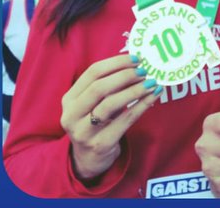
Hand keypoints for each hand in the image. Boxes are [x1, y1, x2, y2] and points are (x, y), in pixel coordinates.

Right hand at [59, 53, 161, 183]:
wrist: (88, 161)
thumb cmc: (93, 124)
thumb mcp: (89, 105)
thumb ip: (102, 88)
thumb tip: (132, 65)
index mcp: (69, 99)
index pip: (92, 73)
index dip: (115, 63)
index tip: (134, 58)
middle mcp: (72, 115)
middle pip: (99, 87)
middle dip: (124, 76)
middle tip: (143, 70)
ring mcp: (84, 132)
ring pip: (110, 104)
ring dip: (133, 91)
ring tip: (150, 83)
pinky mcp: (101, 145)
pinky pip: (124, 121)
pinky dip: (140, 107)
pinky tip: (151, 99)